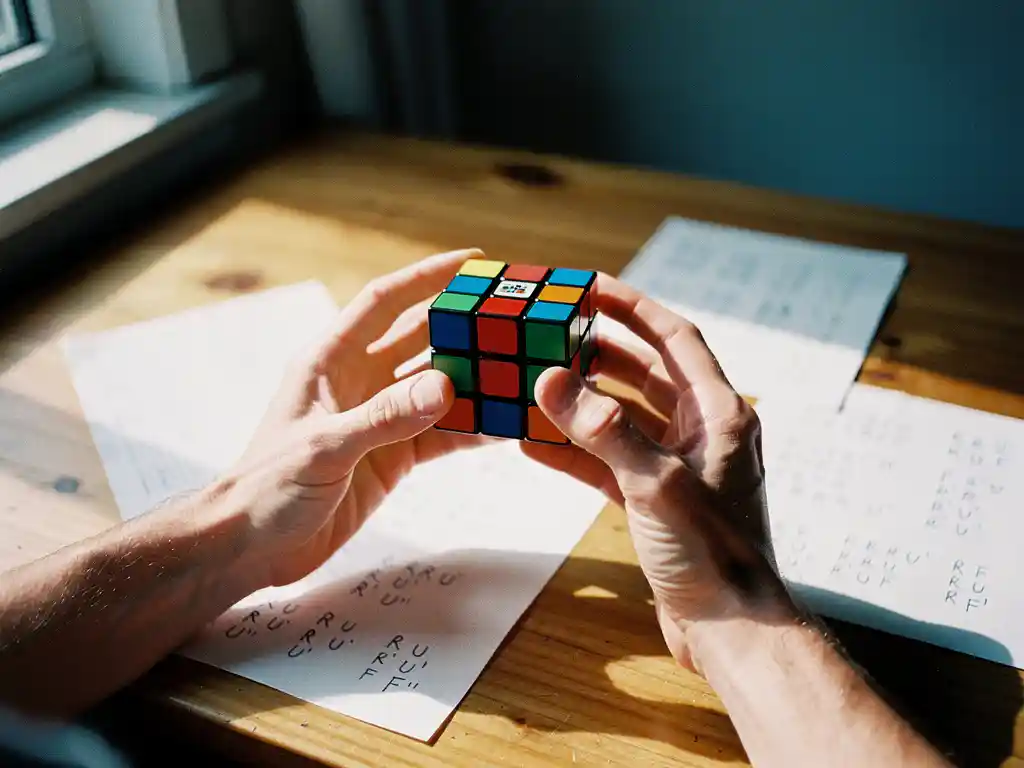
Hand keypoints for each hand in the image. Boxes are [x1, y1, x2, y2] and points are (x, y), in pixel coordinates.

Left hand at [219, 250, 488, 589]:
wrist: (254, 546)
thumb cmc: (268, 486)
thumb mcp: (325, 446)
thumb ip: (385, 417)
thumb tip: (446, 385)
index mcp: (330, 360)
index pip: (383, 302)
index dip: (425, 277)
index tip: (472, 260)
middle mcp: (358, 381)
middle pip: (420, 340)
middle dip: (463, 326)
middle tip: (511, 316)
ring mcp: (379, 419)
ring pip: (438, 388)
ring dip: (475, 379)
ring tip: (520, 369)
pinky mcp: (393, 456)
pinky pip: (441, 436)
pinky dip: (471, 430)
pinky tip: (503, 425)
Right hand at [523, 274, 791, 672]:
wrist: (730, 628)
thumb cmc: (712, 553)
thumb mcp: (655, 483)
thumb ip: (602, 430)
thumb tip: (553, 381)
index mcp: (719, 413)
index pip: (675, 338)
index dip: (633, 308)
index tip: (591, 286)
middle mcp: (702, 432)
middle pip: (646, 373)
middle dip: (600, 351)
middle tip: (555, 331)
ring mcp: (678, 467)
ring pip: (624, 417)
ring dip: (583, 401)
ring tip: (539, 379)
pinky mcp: (657, 500)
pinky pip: (611, 461)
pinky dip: (577, 451)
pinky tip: (536, 443)